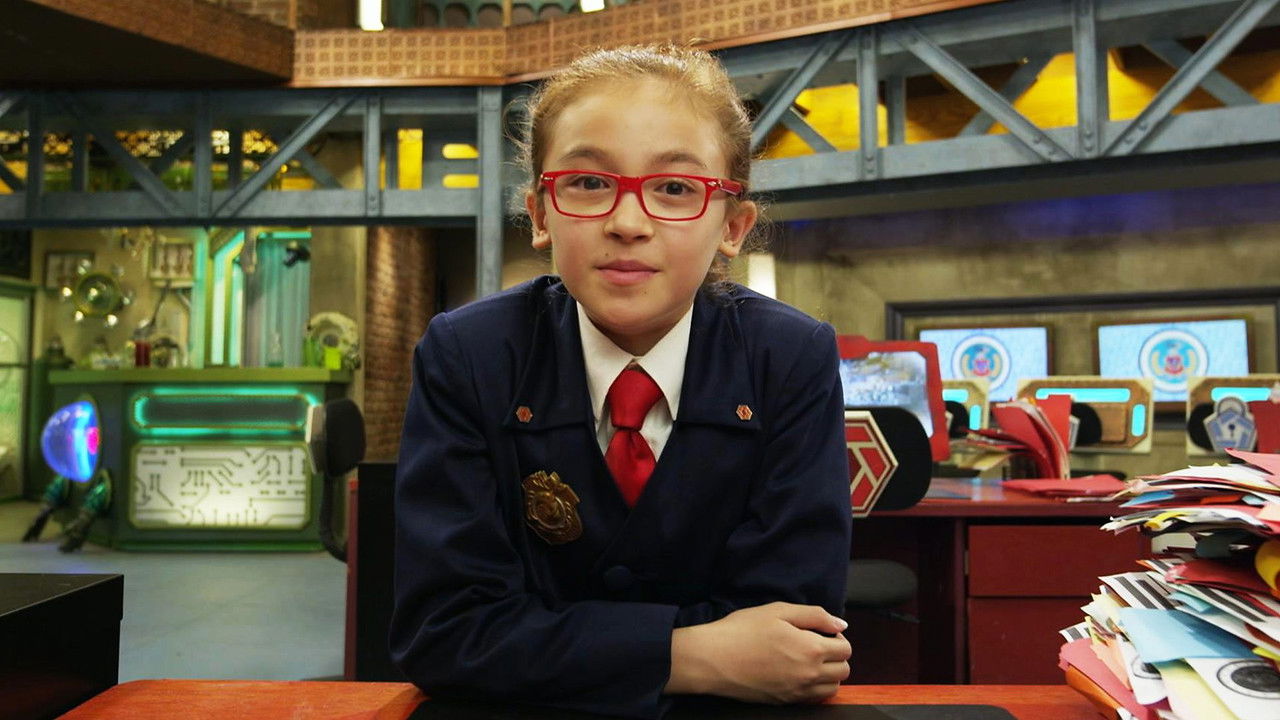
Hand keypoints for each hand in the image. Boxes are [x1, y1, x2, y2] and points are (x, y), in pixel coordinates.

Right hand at [667, 602, 850, 703]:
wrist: (713, 659)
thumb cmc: (742, 630)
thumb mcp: (778, 610)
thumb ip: (815, 615)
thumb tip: (840, 624)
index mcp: (811, 648)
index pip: (846, 649)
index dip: (838, 637)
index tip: (823, 632)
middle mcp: (810, 674)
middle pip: (844, 670)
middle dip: (837, 656)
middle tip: (818, 645)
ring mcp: (798, 691)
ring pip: (833, 688)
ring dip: (829, 674)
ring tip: (810, 661)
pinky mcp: (786, 702)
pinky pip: (815, 699)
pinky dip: (816, 688)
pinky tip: (800, 675)